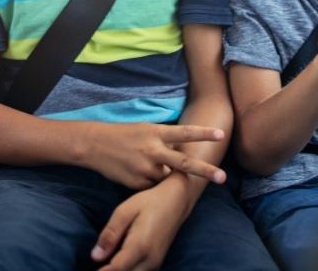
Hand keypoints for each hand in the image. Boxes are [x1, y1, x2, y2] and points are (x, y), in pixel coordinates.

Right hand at [82, 122, 226, 189]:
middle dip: (205, 171)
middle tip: (223, 178)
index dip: (204, 134)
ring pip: (167, 178)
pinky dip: (151, 183)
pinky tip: (139, 173)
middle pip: (184, 163)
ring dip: (167, 176)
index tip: (221, 134)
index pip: (185, 133)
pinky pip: (152, 186)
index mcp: (156, 133)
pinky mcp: (137, 183)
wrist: (95, 145)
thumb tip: (182, 154)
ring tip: (150, 166)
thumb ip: (164, 141)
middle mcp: (153, 150)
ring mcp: (145, 168)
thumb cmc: (123, 134)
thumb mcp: (145, 130)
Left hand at [91, 179, 187, 270]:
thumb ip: (110, 234)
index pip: (117, 269)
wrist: (176, 201)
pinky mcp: (157, 263)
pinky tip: (118, 264)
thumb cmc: (149, 202)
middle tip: (97, 266)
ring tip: (106, 264)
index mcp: (140, 246)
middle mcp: (150, 260)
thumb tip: (95, 256)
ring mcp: (155, 264)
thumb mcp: (125, 211)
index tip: (92, 268)